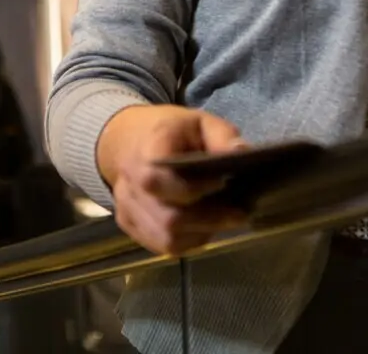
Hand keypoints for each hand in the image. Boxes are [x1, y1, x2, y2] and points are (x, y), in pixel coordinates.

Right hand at [97, 105, 250, 255]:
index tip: (223, 182)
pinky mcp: (129, 223)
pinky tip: (204, 226)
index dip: (192, 189)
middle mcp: (130, 182)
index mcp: (146, 150)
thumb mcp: (202, 121)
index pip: (158, 179)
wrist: (133, 138)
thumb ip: (222, 136)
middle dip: (209, 219)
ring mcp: (126, 206)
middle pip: (169, 217)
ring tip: (225, 219)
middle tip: (240, 214)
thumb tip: (241, 152)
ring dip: (201, 232)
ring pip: (166, 238)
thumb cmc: (174, 132)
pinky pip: (162, 245)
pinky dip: (189, 240)